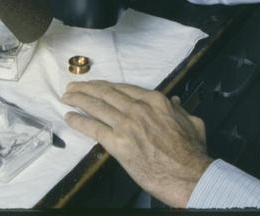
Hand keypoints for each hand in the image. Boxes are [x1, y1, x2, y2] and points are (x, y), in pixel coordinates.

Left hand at [62, 80, 213, 207]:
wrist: (188, 174)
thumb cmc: (191, 153)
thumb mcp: (192, 122)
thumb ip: (180, 110)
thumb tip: (175, 103)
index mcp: (155, 101)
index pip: (124, 88)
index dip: (106, 86)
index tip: (97, 85)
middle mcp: (138, 109)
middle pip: (106, 93)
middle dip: (87, 88)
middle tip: (74, 87)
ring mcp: (127, 125)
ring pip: (96, 106)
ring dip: (78, 100)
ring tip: (67, 97)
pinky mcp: (118, 143)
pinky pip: (93, 128)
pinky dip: (79, 121)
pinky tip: (70, 117)